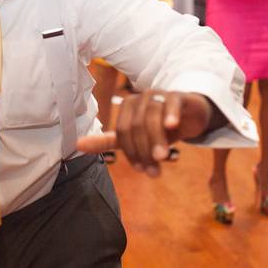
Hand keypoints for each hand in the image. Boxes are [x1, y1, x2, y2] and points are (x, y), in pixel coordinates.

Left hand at [76, 91, 213, 176]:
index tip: (140, 170)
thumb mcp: (136, 137)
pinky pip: (171, 103)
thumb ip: (110, 141)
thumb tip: (77, 146)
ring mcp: (158, 95)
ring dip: (157, 140)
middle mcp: (139, 99)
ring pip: (152, 118)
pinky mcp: (177, 96)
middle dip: (144, 151)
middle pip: (136, 127)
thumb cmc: (160, 127)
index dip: (130, 152)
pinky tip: (172, 126)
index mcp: (126, 108)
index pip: (121, 133)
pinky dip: (171, 114)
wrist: (191, 114)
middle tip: (154, 172)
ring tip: (162, 158)